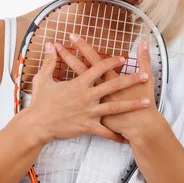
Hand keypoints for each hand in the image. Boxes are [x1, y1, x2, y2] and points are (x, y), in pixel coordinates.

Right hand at [25, 42, 150, 144]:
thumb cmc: (40, 102)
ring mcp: (88, 112)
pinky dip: (115, 134)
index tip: (123, 58)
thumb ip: (49, 61)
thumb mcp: (42, 79)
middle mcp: (87, 96)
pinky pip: (104, 131)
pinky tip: (126, 136)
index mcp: (78, 83)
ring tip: (146, 102)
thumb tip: (49, 45)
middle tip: (145, 76)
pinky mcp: (87, 126)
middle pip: (114, 85)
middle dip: (131, 80)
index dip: (112, 62)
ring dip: (132, 104)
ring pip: (115, 107)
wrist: (37, 124)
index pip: (99, 67)